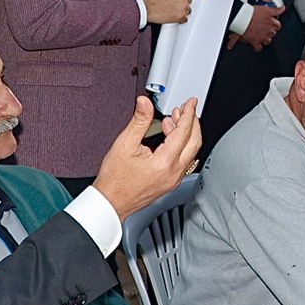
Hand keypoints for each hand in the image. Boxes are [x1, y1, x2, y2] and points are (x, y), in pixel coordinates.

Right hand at [93, 96, 203, 219]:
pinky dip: (181, 146)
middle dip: (192, 122)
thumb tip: (145, 103)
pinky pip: (184, 161)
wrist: (110, 202)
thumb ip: (139, 120)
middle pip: (194, 142)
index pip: (184, 132)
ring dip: (187, 134)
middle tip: (186, 109)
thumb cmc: (114, 180)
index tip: (190, 103)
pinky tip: (170, 138)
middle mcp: (174, 173)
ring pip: (191, 152)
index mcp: (164, 162)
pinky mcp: (171, 183)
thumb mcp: (124, 144)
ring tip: (174, 120)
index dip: (188, 113)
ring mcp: (174, 180)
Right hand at [143, 0, 193, 24]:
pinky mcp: (181, 15)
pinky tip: (173, 16)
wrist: (147, 8)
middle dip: (184, 2)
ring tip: (172, 10)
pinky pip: (185, 18)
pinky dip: (180, 19)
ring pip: (188, 9)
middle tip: (174, 4)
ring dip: (182, 10)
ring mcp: (183, 6)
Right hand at [239, 2, 282, 49]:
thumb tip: (283, 8)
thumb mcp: (267, 9)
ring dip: (265, 39)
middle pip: (273, 34)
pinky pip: (258, 48)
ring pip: (268, 41)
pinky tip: (256, 45)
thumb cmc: (252, 13)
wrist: (242, 18)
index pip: (278, 26)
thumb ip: (276, 10)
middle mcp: (268, 31)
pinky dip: (257, 47)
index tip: (271, 24)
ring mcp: (262, 37)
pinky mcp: (255, 42)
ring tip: (261, 36)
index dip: (274, 25)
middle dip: (270, 32)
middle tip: (264, 28)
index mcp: (272, 23)